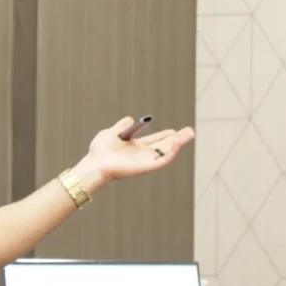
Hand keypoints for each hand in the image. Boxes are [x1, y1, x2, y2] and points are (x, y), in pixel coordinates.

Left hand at [75, 116, 194, 187]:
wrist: (96, 163)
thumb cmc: (100, 151)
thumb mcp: (111, 133)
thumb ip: (122, 126)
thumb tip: (131, 119)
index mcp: (134, 147)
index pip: (153, 141)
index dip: (164, 135)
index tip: (174, 130)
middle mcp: (141, 155)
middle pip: (163, 146)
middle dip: (177, 139)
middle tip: (190, 131)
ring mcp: (145, 161)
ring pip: (166, 152)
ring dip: (179, 144)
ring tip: (189, 134)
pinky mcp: (147, 167)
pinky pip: (163, 159)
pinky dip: (172, 151)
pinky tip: (178, 142)